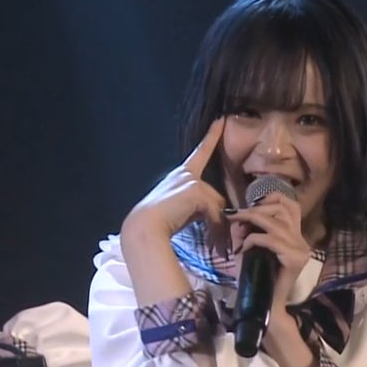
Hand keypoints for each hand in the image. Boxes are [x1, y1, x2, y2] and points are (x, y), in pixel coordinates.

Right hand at [121, 117, 230, 256]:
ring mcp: (191, 180)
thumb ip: (197, 205)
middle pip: (216, 197)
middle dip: (219, 220)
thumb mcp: (180, 210)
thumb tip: (221, 215)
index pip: (200, 152)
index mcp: (180, 175)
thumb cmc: (157, 225)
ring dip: (219, 228)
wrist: (144, 229)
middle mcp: (186, 174)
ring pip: (218, 206)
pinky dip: (215, 229)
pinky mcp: (196, 190)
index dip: (211, 135)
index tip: (221, 119)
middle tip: (222, 243)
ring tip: (216, 247)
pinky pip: (215, 212)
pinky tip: (212, 242)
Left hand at [227, 192, 311, 309]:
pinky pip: (271, 240)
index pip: (291, 206)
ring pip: (276, 224)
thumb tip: (237, 215)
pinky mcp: (295, 260)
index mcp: (296, 237)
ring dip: (252, 222)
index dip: (272, 197)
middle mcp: (302, 242)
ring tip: (238, 229)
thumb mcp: (249, 248)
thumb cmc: (255, 278)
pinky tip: (244, 248)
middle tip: (235, 215)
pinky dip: (254, 240)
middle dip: (255, 209)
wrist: (264, 307)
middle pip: (282, 210)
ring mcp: (301, 251)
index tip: (251, 203)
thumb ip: (246, 230)